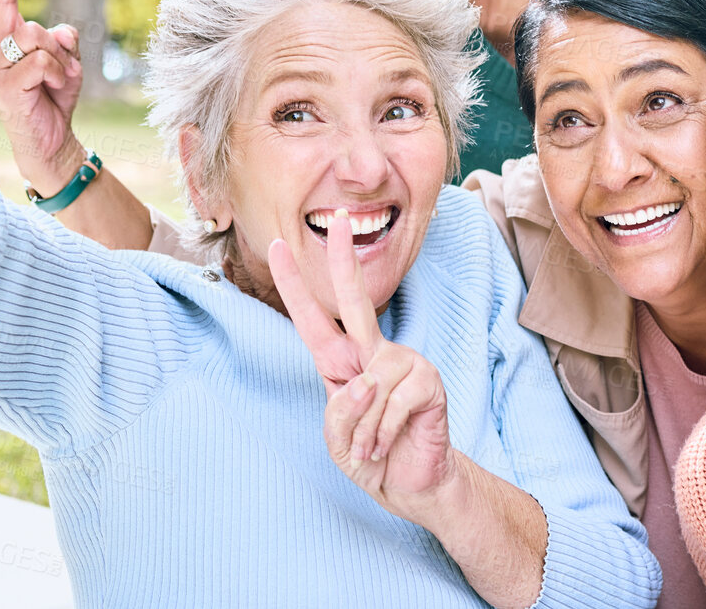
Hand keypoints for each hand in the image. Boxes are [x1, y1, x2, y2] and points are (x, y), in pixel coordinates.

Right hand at [0, 0, 87, 192]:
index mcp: (4, 36)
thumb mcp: (66, 60)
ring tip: (59, 83)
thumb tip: (57, 31)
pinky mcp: (5, 87)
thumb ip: (62, 39)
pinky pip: (43, 62)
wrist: (50, 142)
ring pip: (38, 36)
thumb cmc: (54, 98)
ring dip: (63, 59)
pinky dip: (61, 75)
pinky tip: (56, 92)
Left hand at [267, 211, 454, 523]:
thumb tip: (366, 383)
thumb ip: (340, 412)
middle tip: (341, 220)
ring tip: (371, 448)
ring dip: (363, 431)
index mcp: (343, 363)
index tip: (277, 246)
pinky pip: (392, 405)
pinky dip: (382, 435)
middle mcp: (374, 353)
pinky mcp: (428, 381)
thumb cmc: (371, 457)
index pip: (314, 319)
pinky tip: (390, 444)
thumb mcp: (337, 440)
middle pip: (357, 301)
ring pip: (369, 386)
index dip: (294, 284)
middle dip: (346, 260)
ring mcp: (404, 363)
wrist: (412, 485)